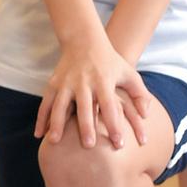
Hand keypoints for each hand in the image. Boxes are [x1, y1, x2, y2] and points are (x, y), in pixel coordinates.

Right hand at [35, 36, 149, 151]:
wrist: (84, 40)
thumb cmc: (110, 62)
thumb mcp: (129, 73)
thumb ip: (140, 94)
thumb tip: (147, 115)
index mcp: (103, 81)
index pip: (110, 106)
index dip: (114, 124)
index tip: (119, 143)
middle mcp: (83, 82)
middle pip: (85, 107)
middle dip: (86, 126)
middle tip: (88, 146)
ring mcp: (66, 82)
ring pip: (60, 105)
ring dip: (57, 123)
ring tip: (55, 142)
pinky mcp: (53, 83)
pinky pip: (45, 103)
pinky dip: (41, 119)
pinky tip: (40, 135)